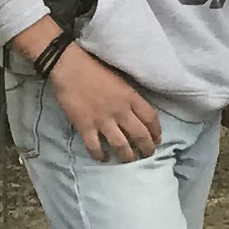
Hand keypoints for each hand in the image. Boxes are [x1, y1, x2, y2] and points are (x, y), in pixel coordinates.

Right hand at [47, 43, 162, 160]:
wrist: (70, 68)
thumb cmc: (96, 70)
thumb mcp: (121, 80)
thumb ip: (130, 97)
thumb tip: (137, 113)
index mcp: (131, 97)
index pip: (151, 118)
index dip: (156, 131)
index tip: (157, 139)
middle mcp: (120, 111)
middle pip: (140, 135)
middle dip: (147, 148)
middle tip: (148, 154)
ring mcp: (103, 120)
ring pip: (121, 145)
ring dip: (127, 156)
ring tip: (130, 160)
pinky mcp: (85, 126)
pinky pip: (95, 146)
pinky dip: (100, 155)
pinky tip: (104, 158)